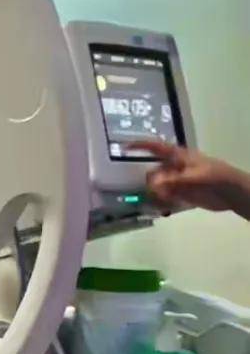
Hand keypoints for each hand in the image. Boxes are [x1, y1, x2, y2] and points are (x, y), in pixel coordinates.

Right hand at [128, 140, 249, 218]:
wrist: (231, 192)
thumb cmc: (215, 176)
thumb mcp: (194, 176)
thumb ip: (172, 180)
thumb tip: (151, 184)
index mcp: (178, 156)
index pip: (155, 148)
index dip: (140, 146)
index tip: (123, 147)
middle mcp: (173, 168)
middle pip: (152, 173)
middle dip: (150, 183)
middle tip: (156, 192)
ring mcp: (176, 181)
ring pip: (156, 187)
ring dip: (155, 195)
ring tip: (164, 201)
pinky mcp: (179, 194)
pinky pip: (162, 198)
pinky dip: (160, 203)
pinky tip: (165, 207)